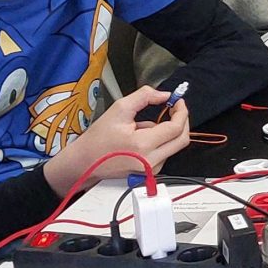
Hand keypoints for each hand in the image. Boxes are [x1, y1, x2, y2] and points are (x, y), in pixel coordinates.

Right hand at [43, 85, 193, 190]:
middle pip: (182, 140)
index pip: (175, 128)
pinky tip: (142, 138)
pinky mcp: (150, 172)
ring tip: (143, 127)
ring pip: (174, 146)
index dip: (181, 112)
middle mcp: (150, 161)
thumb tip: (164, 95)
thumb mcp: (119, 110)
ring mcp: (151, 169)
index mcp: (142, 145)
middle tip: (175, 109)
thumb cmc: (97, 139)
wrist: (84, 162)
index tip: (178, 102)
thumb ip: (144, 97)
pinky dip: (160, 142)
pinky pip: (165, 153)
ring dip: (167, 132)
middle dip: (182, 121)